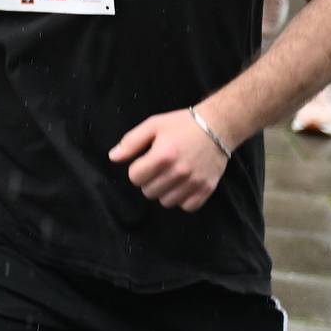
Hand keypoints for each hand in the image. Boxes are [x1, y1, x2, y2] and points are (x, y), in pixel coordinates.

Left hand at [107, 106, 231, 210]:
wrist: (218, 127)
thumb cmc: (182, 124)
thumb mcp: (153, 125)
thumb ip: (131, 142)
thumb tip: (113, 157)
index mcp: (162, 156)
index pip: (135, 178)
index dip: (137, 170)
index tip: (145, 161)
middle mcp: (179, 172)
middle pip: (148, 192)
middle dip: (149, 181)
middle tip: (159, 168)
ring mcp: (194, 182)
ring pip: (166, 202)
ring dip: (164, 191)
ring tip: (170, 176)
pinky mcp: (207, 189)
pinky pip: (187, 207)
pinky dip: (183, 199)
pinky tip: (183, 185)